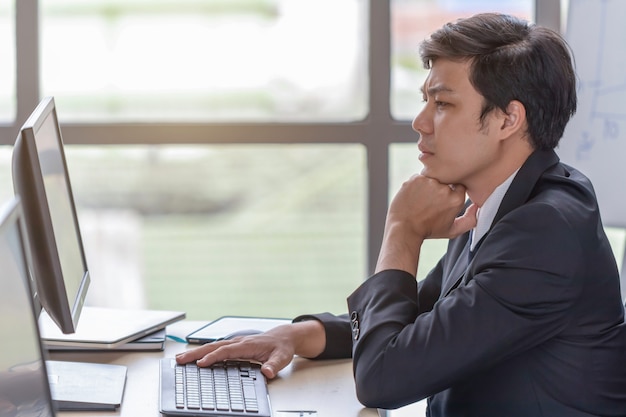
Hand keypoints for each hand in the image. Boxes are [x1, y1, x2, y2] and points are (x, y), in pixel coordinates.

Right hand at [176, 321, 325, 378]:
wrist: (284, 337)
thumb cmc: (282, 347)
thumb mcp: (282, 358)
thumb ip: (274, 365)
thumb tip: (267, 372)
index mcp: (248, 345)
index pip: (227, 351)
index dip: (213, 357)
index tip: (200, 364)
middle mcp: (239, 342)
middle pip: (213, 347)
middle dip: (196, 353)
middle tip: (179, 360)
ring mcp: (235, 343)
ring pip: (212, 346)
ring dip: (196, 352)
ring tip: (180, 359)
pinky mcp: (234, 346)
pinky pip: (216, 348)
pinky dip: (203, 352)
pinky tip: (194, 358)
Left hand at [389, 175, 475, 239]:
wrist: (404, 229)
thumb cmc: (428, 231)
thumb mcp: (453, 230)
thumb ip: (471, 220)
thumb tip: (477, 206)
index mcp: (456, 199)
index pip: (459, 186)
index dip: (450, 192)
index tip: (442, 200)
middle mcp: (444, 188)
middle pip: (446, 180)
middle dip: (439, 189)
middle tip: (430, 201)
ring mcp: (429, 182)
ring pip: (433, 177)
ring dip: (428, 186)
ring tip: (421, 200)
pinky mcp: (415, 178)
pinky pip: (420, 177)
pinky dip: (417, 185)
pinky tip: (413, 197)